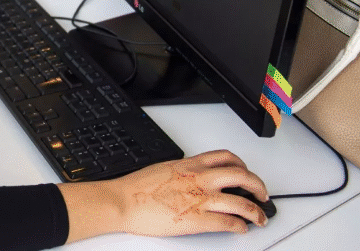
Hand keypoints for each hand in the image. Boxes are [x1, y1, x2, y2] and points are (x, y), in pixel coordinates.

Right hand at [58, 150, 269, 242]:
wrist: (123, 201)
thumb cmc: (137, 188)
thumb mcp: (163, 168)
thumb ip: (183, 171)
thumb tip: (193, 177)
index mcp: (190, 165)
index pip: (226, 157)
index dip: (243, 165)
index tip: (246, 173)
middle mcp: (199, 179)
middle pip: (241, 176)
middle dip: (258, 186)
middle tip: (262, 194)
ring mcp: (200, 199)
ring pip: (240, 202)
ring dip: (256, 212)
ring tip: (260, 218)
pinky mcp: (197, 220)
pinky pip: (228, 222)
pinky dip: (239, 226)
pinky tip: (241, 228)